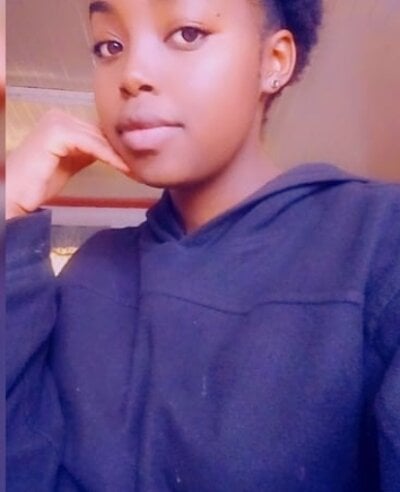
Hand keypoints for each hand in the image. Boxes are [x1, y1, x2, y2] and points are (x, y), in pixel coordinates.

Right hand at [6, 109, 128, 218]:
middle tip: (142, 164)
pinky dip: (110, 157)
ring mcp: (57, 122)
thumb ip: (87, 152)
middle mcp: (59, 116)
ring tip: (138, 168)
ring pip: (99, 139)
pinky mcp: (57, 133)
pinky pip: (92, 145)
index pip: (97, 131)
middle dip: (122, 150)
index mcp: (62, 122)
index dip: (117, 147)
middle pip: (100, 132)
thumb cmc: (39, 181)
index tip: (137, 161)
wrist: (15, 192)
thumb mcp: (70, 162)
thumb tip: (112, 150)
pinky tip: (124, 168)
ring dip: (120, 155)